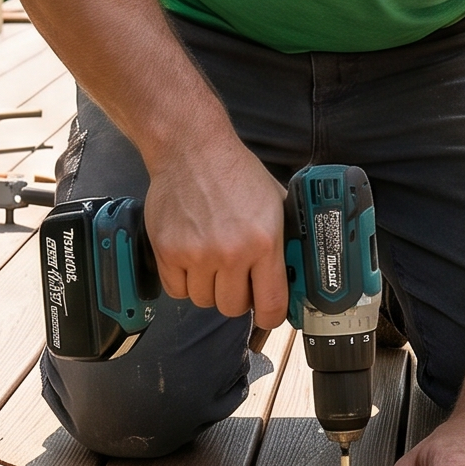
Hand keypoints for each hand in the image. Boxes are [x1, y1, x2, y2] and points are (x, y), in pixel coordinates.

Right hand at [143, 131, 287, 325]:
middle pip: (233, 307)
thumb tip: (297, 271)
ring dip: (209, 287)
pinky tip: (191, 260)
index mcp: (263, 242)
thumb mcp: (276, 201)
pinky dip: (184, 282)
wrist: (191, 149)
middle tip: (236, 276)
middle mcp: (230, 252)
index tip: (268, 312)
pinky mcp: (168, 251)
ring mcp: (196, 254)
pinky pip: (177, 291)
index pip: (271, 305)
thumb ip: (286, 238)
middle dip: (238, 296)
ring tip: (211, 261)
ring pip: (204, 301)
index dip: (272, 316)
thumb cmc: (235, 172)